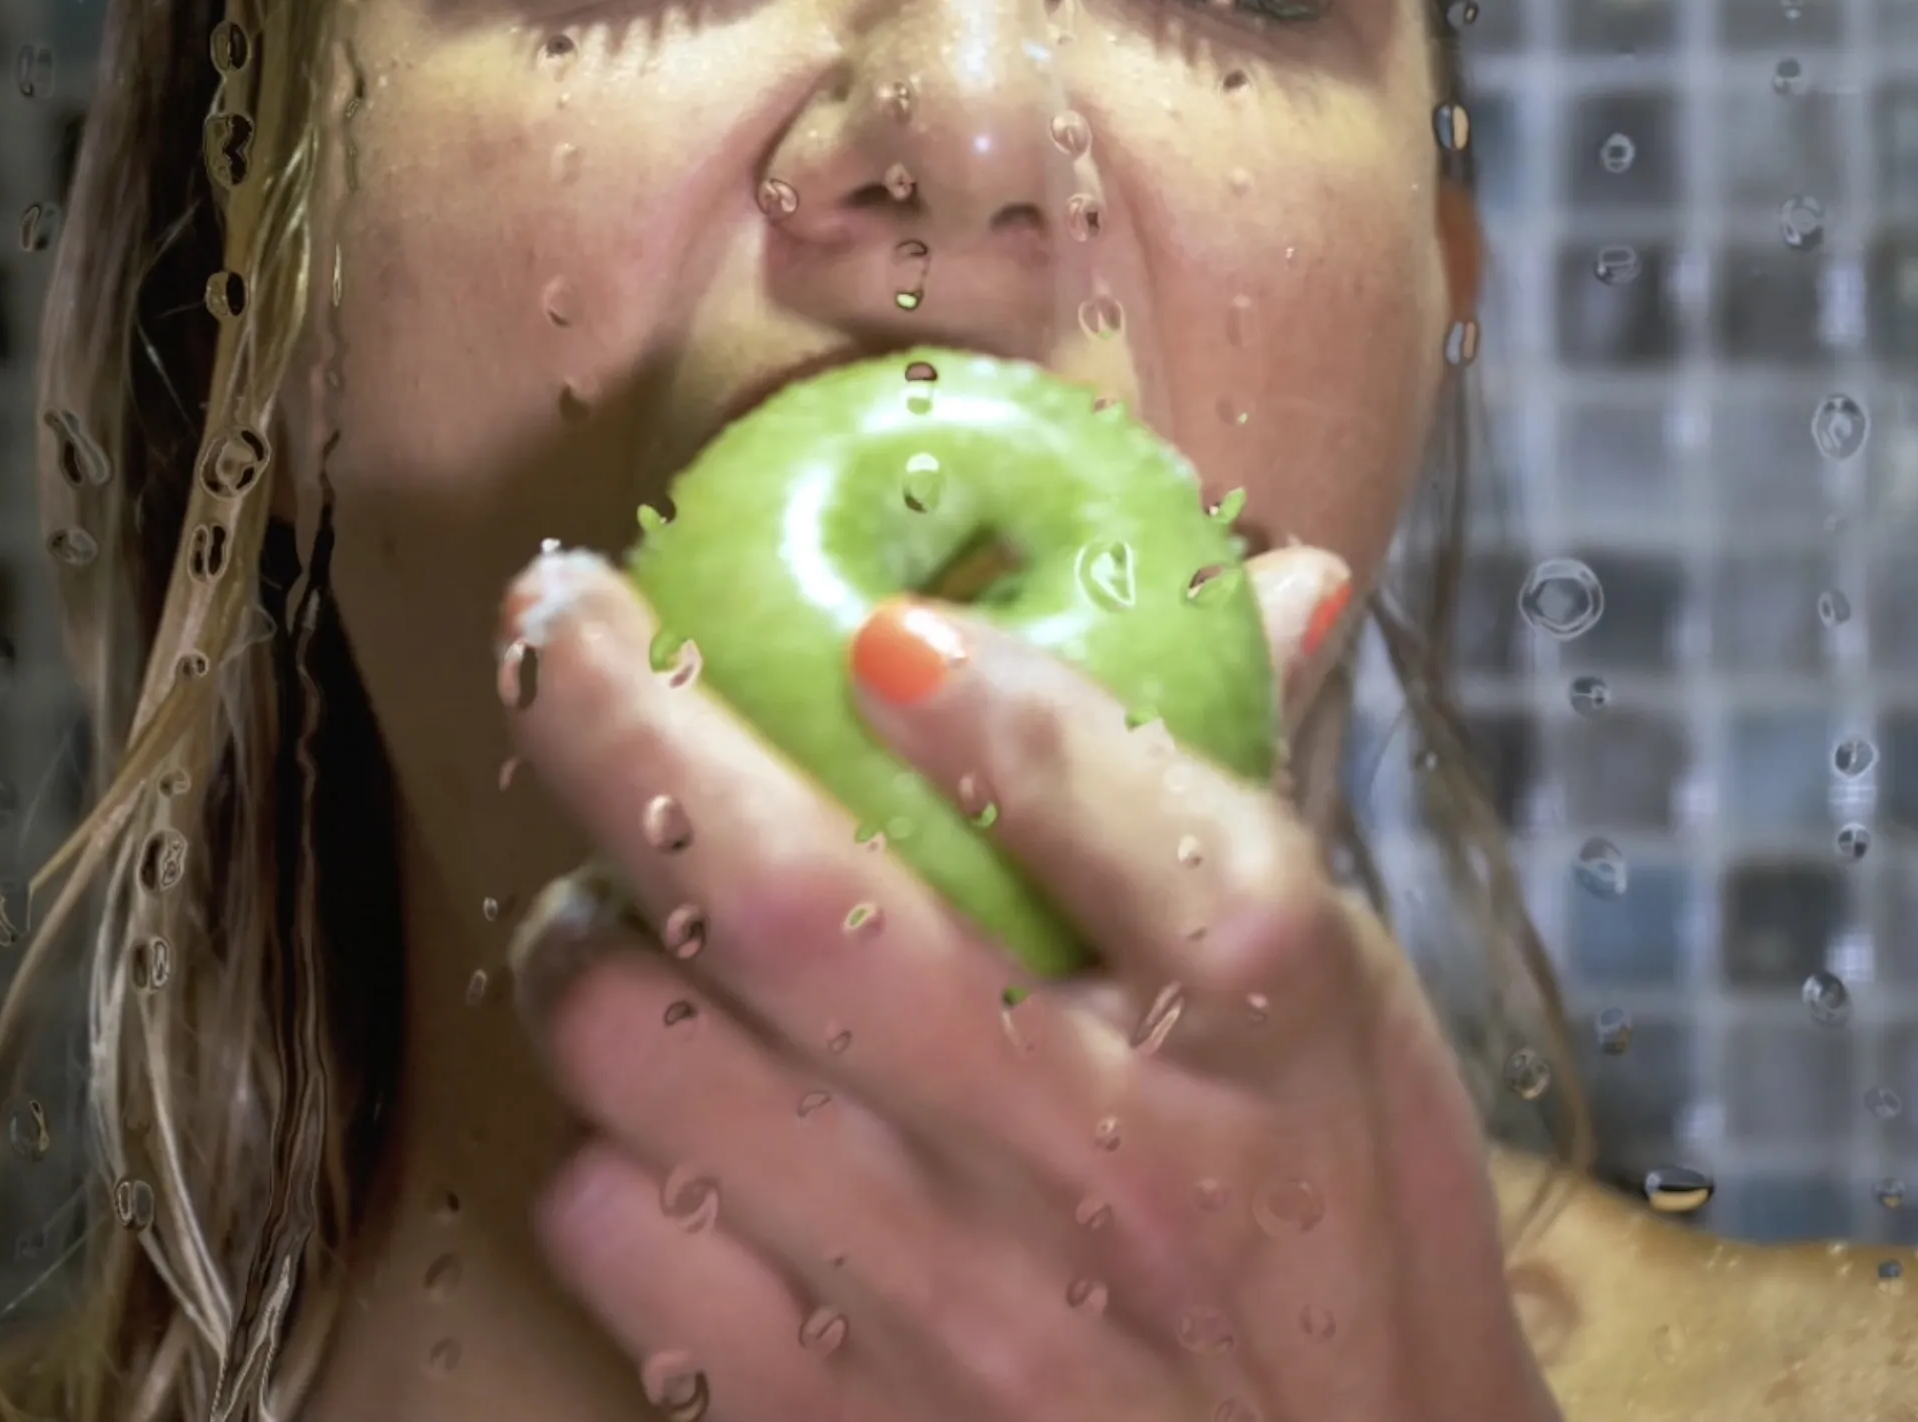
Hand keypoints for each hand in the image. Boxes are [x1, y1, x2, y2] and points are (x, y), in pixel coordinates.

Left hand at [495, 544, 1561, 1421]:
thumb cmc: (1338, 1244)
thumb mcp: (1354, 1012)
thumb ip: (1251, 791)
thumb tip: (1281, 579)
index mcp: (1256, 1021)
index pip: (1094, 791)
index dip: (964, 684)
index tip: (869, 622)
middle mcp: (1092, 1164)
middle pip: (781, 897)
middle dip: (611, 714)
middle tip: (564, 626)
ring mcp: (941, 1307)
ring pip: (633, 1051)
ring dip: (589, 936)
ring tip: (629, 907)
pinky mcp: (817, 1415)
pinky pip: (605, 1223)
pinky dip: (606, 1141)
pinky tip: (678, 1122)